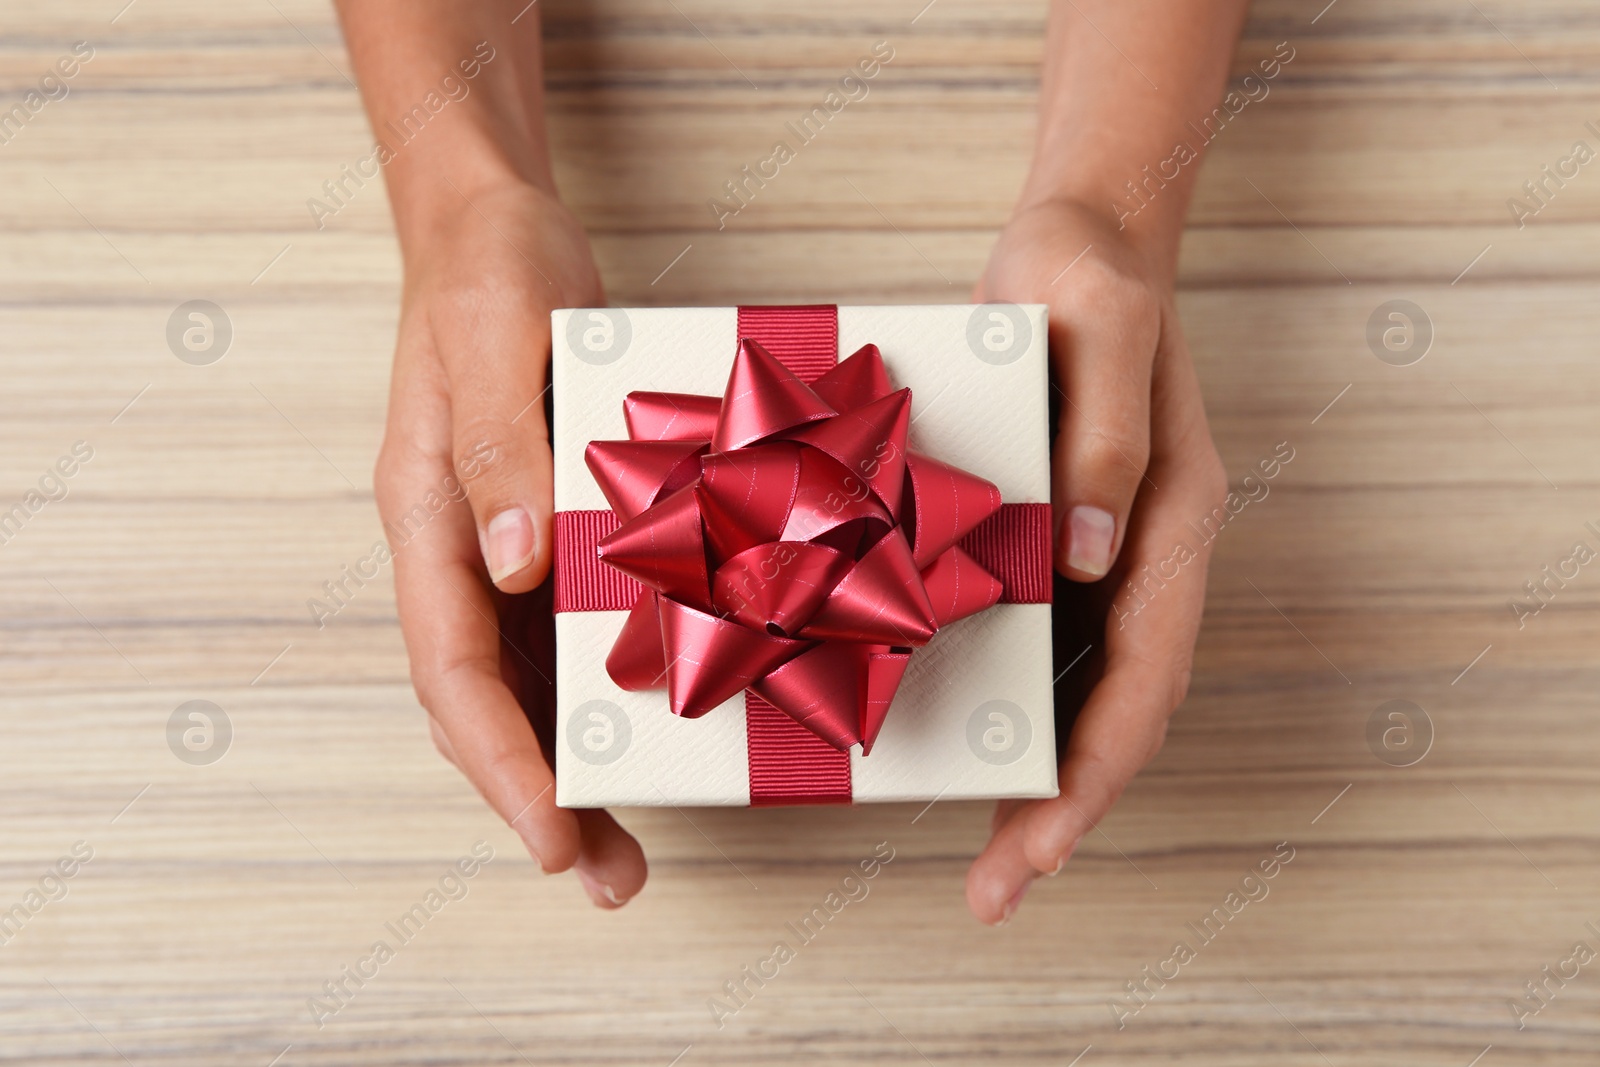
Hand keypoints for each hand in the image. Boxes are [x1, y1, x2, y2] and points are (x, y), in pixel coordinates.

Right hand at [373, 179, 646, 907]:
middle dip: (540, 797)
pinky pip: (577, 628)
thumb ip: (498, 451)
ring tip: (631, 846)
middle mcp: (462, 551)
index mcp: (427, 518)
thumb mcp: (494, 339)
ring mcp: (506, 547)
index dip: (498, 761)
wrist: (498, 228)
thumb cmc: (487, 272)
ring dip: (577, 764)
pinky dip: (611, 689)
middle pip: (489, 702)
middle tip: (606, 875)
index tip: (550, 834)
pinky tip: (660, 730)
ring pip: (532, 681)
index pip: (451, 667)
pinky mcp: (557, 529)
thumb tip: (512, 570)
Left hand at [965, 197, 1226, 923]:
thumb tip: (1085, 558)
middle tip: (998, 889)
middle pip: (1116, 707)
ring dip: (1036, 777)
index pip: (1145, 673)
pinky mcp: (1053, 535)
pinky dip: (1008, 706)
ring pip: (1079, 690)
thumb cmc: (1085, 271)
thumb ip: (1102, 436)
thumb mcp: (1095, 325)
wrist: (1077, 236)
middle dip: (1063, 808)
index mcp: (1171, 516)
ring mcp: (1101, 550)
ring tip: (984, 856)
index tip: (1044, 844)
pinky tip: (959, 744)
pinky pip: (1039, 643)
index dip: (1096, 770)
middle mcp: (1143, 549)